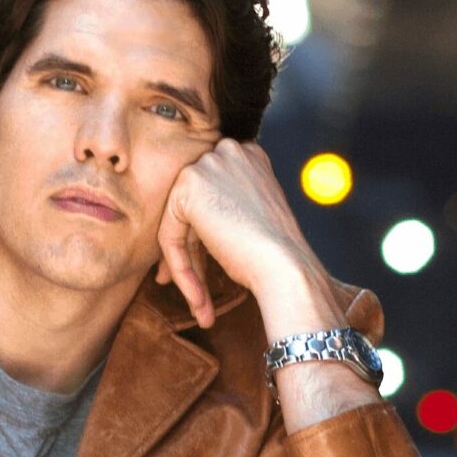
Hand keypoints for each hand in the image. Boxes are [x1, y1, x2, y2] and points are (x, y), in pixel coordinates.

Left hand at [151, 140, 320, 331]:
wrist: (286, 266)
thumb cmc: (278, 253)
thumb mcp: (251, 218)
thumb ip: (225, 209)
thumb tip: (192, 227)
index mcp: (249, 155)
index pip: (213, 198)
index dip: (205, 238)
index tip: (207, 271)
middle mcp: (228, 151)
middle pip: (193, 208)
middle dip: (189, 253)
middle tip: (195, 293)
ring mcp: (208, 163)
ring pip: (179, 223)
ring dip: (185, 268)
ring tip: (201, 306)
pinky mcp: (189, 184)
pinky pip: (169, 234)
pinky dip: (180, 268)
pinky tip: (197, 298)